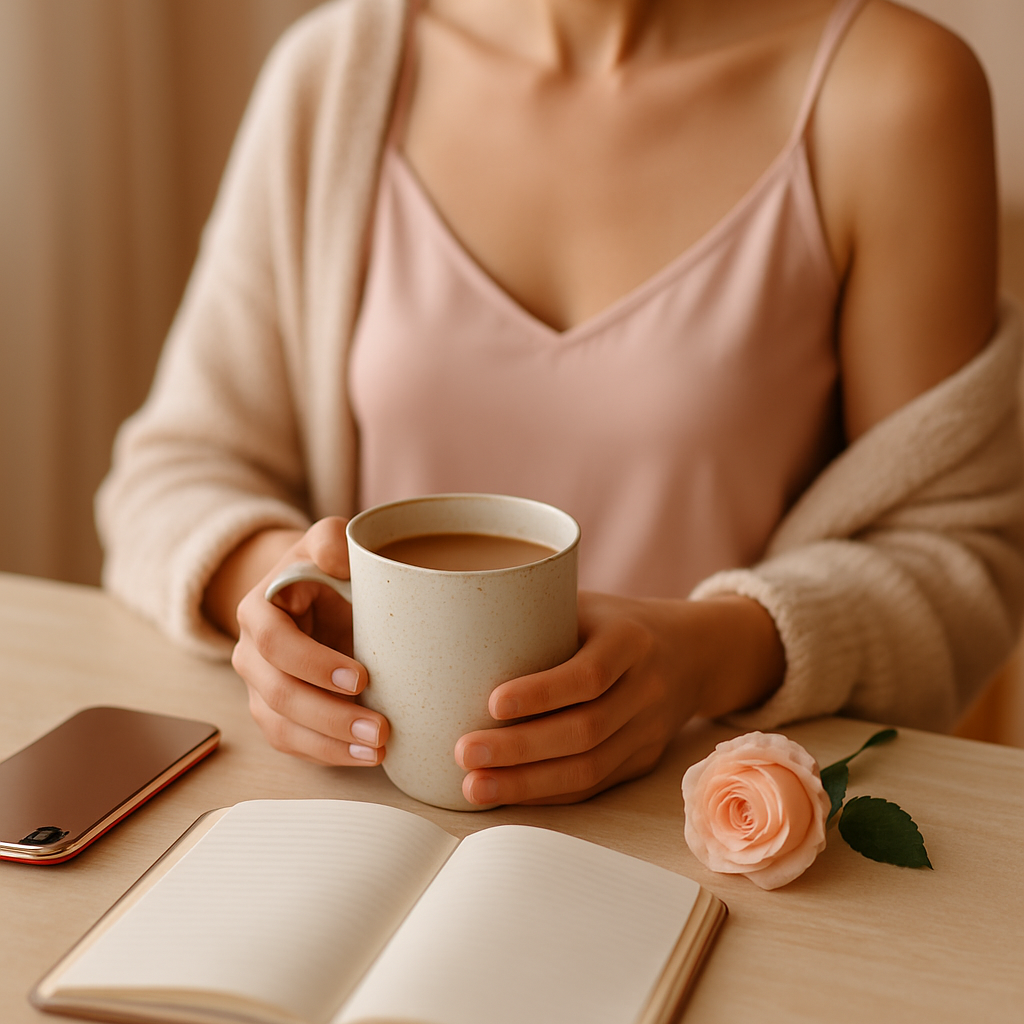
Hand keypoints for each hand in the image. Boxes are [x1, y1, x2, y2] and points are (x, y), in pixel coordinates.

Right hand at [229, 518, 389, 766]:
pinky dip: (329, 755)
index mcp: (258, 610)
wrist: (314, 593)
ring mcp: (260, 688)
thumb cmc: (326, 568)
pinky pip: (293, 744)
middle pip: (279, 695)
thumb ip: (331, 540)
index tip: (362, 677)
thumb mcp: (327, 541)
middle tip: (381, 728)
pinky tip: (365, 757)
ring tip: (380, 750)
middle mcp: (251, 654)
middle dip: (330, 716)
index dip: (314, 664)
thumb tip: (338, 559)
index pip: (275, 644)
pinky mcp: (276, 714)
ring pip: (283, 728)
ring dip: (332, 744)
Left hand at [454, 591, 783, 804]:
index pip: (589, 674)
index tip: (492, 702)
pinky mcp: (642, 760)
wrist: (693, 651)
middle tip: (463, 753)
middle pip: (585, 730)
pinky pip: (593, 785)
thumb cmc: (614, 621)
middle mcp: (647, 687)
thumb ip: (536, 617)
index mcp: (631, 639)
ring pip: (589, 769)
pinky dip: (547, 795)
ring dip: (527, 783)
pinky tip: (506, 795)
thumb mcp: (586, 603)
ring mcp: (649, 730)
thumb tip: (452, 634)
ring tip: (474, 786)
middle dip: (520, 749)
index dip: (542, 693)